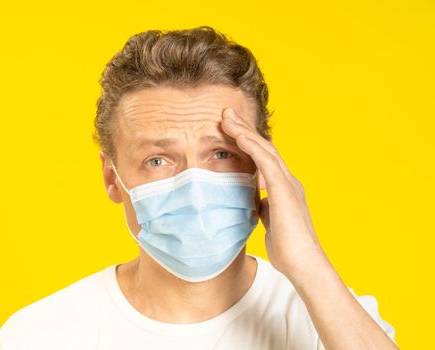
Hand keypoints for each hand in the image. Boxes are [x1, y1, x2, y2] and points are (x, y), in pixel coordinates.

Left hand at [221, 107, 329, 279]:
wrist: (304, 265)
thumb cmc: (288, 249)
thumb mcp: (270, 223)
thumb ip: (264, 208)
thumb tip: (255, 202)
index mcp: (284, 189)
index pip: (264, 160)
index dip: (248, 143)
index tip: (231, 131)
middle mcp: (288, 182)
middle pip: (264, 148)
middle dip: (245, 130)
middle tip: (227, 115)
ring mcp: (289, 184)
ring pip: (265, 150)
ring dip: (245, 132)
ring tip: (227, 118)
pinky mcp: (285, 191)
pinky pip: (267, 162)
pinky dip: (253, 147)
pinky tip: (240, 136)